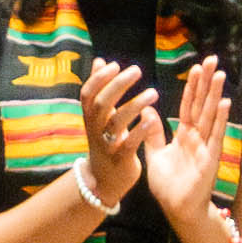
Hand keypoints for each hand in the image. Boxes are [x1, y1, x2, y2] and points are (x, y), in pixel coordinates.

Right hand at [73, 59, 153, 209]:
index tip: (114, 64)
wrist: (103, 182)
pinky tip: (153, 119)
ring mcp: (106, 145)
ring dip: (134, 105)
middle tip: (137, 70)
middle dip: (118, 85)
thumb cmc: (105, 141)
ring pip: (116, 123)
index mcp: (90, 118)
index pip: (88, 94)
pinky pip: (129, 144)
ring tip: (153, 93)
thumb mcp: (99, 116)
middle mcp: (95, 130)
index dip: (98, 79)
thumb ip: (101, 89)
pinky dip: (140, 131)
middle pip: (101, 104)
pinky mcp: (120, 160)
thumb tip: (99, 61)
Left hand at [138, 56, 233, 225]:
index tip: (196, 67)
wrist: (177, 210)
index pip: (188, 106)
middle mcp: (197, 138)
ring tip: (219, 74)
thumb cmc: (169, 186)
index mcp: (184, 136)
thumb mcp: (156, 155)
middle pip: (201, 105)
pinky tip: (224, 103)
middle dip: (206, 83)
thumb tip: (147, 109)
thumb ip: (153, 133)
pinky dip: (220, 120)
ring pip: (210, 116)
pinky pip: (215, 136)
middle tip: (212, 59)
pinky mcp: (210, 159)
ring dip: (214, 95)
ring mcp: (205, 147)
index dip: (192, 87)